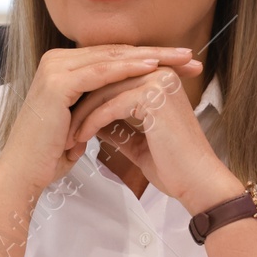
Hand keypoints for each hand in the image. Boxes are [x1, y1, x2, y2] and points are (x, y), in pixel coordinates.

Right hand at [0, 44, 203, 197]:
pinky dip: (128, 69)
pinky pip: (100, 73)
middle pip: (116, 53)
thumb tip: (126, 102)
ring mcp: (55, 68)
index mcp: (64, 66)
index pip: (114, 58)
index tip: (180, 65)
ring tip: (179, 58)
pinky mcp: (57, 82)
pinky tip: (152, 67)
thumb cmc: (51, 153)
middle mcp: (57, 60)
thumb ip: (100, 104)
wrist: (23, 172)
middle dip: (157, 54)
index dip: (149, 59)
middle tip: (189, 56)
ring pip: (112, 59)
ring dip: (150, 57)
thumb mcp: (82, 121)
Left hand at [68, 67, 245, 214]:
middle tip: (60, 126)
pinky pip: (111, 106)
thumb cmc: (172, 166)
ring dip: (81, 115)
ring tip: (67, 136)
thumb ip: (116, 126)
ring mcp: (159, 82)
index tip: (66, 120)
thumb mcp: (136, 140)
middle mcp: (161, 73)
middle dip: (80, 105)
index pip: (112, 80)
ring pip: (105, 92)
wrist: (197, 183)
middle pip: (106, 82)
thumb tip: (91, 121)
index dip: (87, 100)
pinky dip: (92, 122)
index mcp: (159, 79)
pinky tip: (80, 138)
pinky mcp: (154, 97)